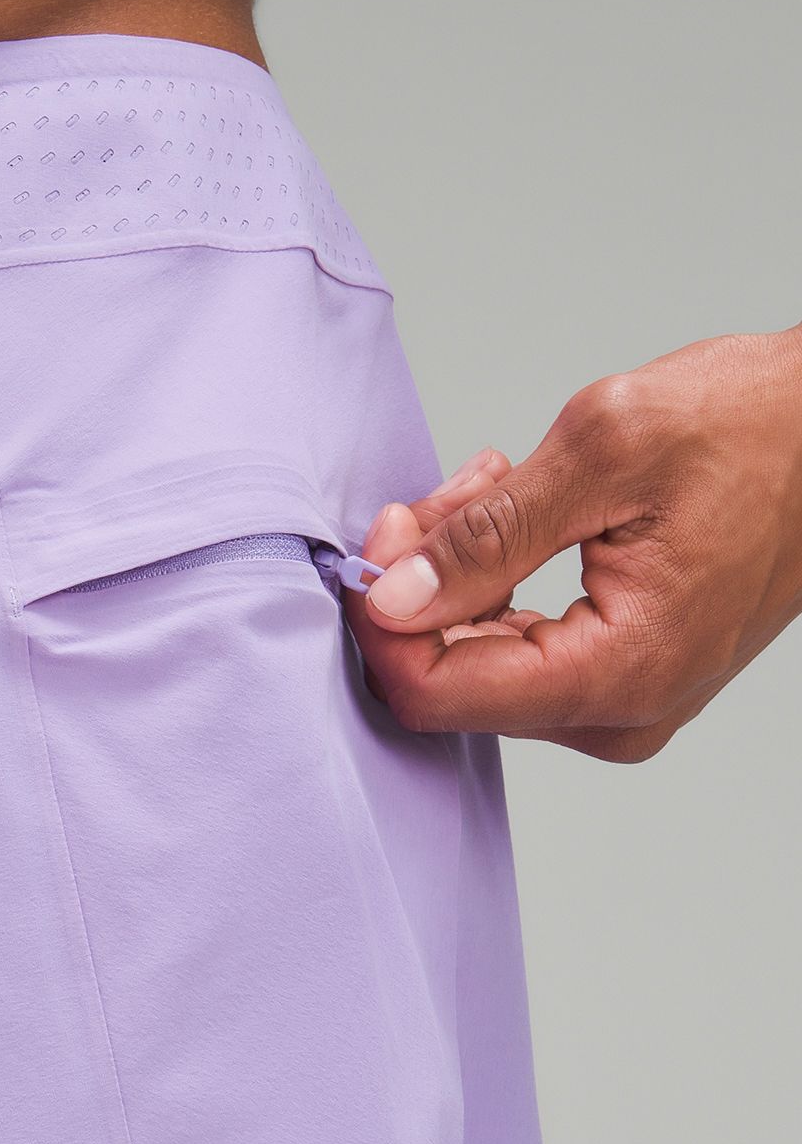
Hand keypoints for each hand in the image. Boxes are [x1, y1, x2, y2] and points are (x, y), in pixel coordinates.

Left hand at [351, 326, 801, 758]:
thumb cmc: (757, 428)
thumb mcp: (604, 451)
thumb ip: (488, 534)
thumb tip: (394, 597)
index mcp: (619, 673)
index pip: (436, 696)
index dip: (386, 615)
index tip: (390, 529)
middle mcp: (620, 714)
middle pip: (450, 682)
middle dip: (426, 582)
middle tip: (458, 486)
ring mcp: (623, 705)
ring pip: (477, 662)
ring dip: (462, 570)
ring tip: (497, 482)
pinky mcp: (622, 678)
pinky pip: (519, 650)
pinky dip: (496, 581)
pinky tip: (514, 511)